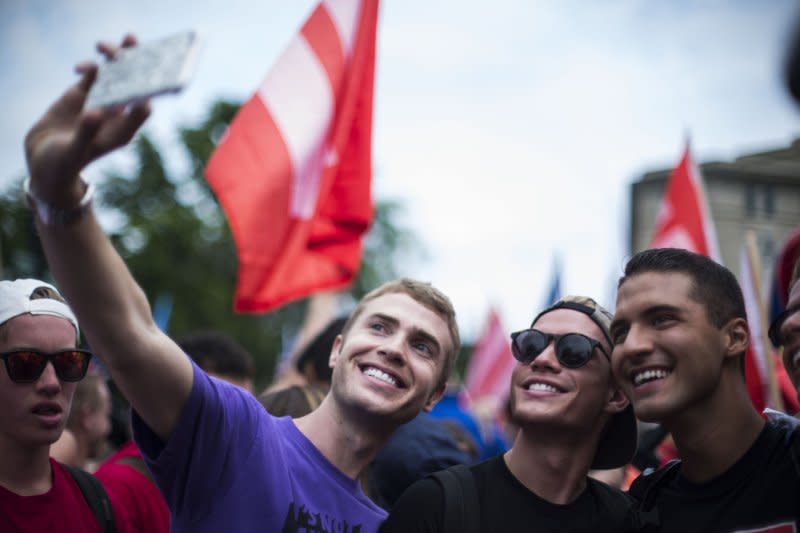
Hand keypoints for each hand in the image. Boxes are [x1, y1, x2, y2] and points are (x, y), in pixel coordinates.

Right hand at [24, 34, 150, 206]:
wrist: (45, 158)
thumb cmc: (64, 163)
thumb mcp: (74, 151)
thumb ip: (86, 133)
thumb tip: (96, 112)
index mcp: (122, 131)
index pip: (141, 108)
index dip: (144, 91)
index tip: (140, 77)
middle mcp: (117, 113)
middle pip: (132, 84)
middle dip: (134, 62)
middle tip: (132, 40)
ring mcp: (101, 101)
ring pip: (114, 74)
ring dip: (112, 57)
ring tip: (103, 46)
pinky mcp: (84, 93)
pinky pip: (93, 74)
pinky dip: (89, 67)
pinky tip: (78, 68)